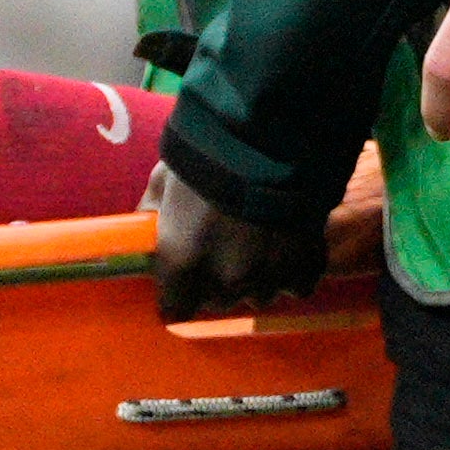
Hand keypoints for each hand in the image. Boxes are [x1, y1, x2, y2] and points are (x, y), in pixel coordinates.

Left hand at [143, 163, 321, 324]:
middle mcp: (226, 280)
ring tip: (256, 243)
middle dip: (215, 282)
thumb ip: (151, 217)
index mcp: (184, 261)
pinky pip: (294, 286)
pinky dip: (290, 271)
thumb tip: (143, 237)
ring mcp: (268, 277)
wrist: (274, 140)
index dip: (176, 295)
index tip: (179, 283)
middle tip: (220, 250)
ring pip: (256, 296)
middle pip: (217, 301)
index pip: (174, 309)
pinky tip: (286, 244)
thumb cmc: (207, 157)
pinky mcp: (305, 269)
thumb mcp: (163, 181)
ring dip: (254, 278)